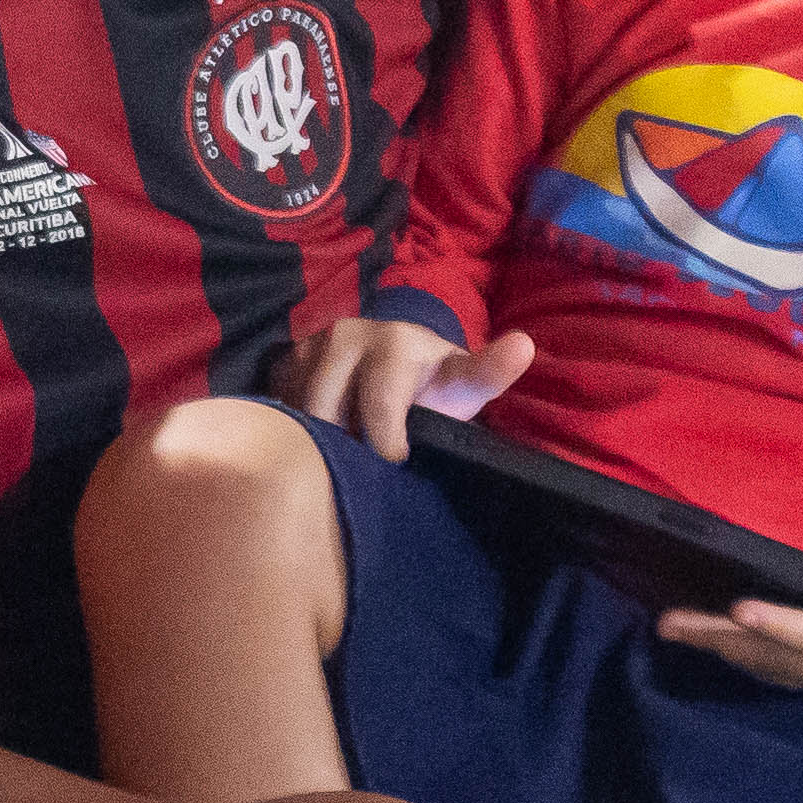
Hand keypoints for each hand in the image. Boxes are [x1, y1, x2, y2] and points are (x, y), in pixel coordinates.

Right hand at [276, 312, 523, 461]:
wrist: (397, 367)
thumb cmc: (434, 387)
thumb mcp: (464, 385)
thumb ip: (487, 372)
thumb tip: (523, 344)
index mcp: (398, 343)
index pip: (383, 394)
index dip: (385, 431)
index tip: (393, 459)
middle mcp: (350, 335)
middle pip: (328, 410)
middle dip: (345, 445)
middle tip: (366, 468)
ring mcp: (311, 346)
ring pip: (299, 411)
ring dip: (318, 440)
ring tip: (345, 453)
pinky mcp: (285, 361)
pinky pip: (278, 406)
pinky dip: (296, 430)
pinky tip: (321, 438)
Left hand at [656, 497, 802, 716]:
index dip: (783, 626)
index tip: (740, 611)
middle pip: (782, 656)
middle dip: (726, 640)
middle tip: (670, 623)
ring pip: (777, 668)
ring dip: (724, 650)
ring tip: (674, 629)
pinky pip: (787, 671)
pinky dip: (747, 658)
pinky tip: (715, 645)